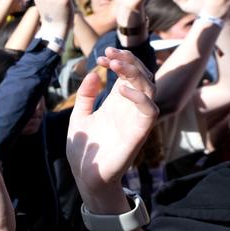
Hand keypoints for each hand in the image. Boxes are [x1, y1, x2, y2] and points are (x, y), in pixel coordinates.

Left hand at [66, 48, 157, 202]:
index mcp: (116, 102)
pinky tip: (120, 89)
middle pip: (141, 75)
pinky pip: (150, 111)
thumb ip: (86, 96)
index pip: (127, 73)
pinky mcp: (139, 132)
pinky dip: (139, 97)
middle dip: (129, 60)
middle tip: (109, 55)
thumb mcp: (79, 116)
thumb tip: (94, 74)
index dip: (119, 59)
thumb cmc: (86, 149)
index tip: (102, 56)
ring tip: (115, 65)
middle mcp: (129, 107)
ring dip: (134, 72)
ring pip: (149, 88)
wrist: (87, 176)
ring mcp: (136, 118)